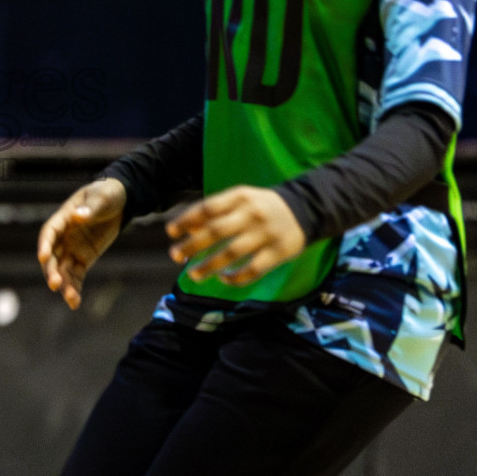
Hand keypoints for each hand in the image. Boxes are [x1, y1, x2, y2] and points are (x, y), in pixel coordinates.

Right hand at [37, 178, 125, 309]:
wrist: (119, 202)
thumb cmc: (106, 194)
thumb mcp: (101, 198)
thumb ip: (89, 209)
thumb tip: (76, 216)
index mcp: (63, 218)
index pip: (49, 232)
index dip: (44, 244)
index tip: (43, 256)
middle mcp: (64, 236)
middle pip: (52, 256)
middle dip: (51, 271)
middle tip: (55, 284)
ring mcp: (72, 249)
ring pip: (63, 270)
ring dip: (64, 285)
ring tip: (72, 300)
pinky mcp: (83, 259)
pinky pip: (76, 276)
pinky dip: (75, 288)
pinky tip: (75, 303)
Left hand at [166, 185, 306, 286]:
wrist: (306, 209)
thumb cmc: (262, 206)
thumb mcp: (241, 199)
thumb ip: (216, 211)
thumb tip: (187, 229)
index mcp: (240, 197)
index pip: (208, 208)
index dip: (186, 220)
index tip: (170, 231)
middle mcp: (252, 214)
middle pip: (216, 231)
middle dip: (192, 245)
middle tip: (175, 255)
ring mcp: (266, 234)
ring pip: (232, 253)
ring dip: (209, 265)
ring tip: (193, 274)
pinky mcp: (278, 253)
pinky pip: (253, 269)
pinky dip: (236, 277)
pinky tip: (223, 278)